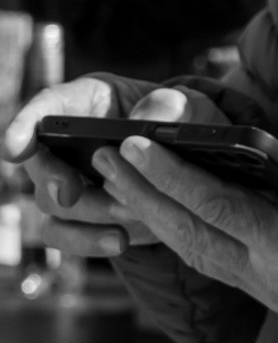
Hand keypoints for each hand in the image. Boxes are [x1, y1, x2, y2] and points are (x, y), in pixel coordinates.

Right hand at [2, 80, 227, 256]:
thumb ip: (173, 106)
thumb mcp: (190, 106)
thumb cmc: (186, 122)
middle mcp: (68, 141)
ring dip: (88, 213)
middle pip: (39, 161)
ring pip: (53, 203)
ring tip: (129, 214)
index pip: (46, 108)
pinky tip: (120, 241)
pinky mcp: (81, 216)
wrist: (195, 164)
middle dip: (50, 178)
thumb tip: (146, 117)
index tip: (13, 148)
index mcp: (88, 101)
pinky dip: (89, 241)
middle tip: (70, 192)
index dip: (23, 126)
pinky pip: (66, 234)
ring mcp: (70, 180)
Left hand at [93, 132, 277, 342]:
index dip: (173, 174)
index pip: (218, 206)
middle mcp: (268, 276)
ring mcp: (267, 288)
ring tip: (120, 183)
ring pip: (192, 250)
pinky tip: (170, 219)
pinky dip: (180, 235)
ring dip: (152, 214)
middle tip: (101, 158)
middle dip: (142, 194)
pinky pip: (210, 261)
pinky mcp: (273, 292)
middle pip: (188, 232)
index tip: (135, 145)